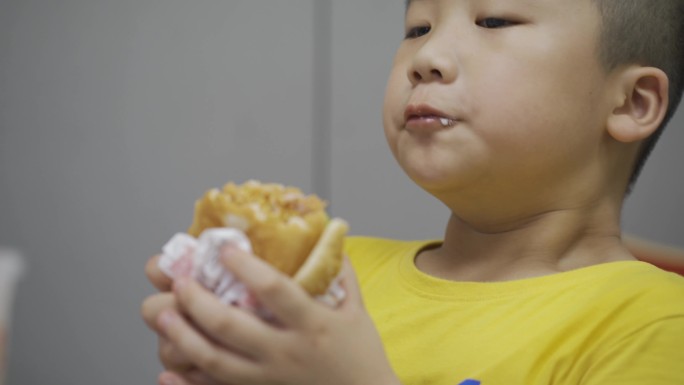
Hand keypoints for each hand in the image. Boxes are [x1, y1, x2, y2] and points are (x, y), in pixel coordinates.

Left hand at [156, 246, 399, 384]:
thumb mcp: (357, 310)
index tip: (227, 250)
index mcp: (313, 323)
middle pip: (233, 327)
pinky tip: (166, 373)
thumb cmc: (361, 356)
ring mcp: (271, 378)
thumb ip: (341, 274)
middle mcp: (287, 352)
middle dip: (199, 302)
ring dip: (184, 337)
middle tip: (181, 282)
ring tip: (163, 316)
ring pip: (217, 362)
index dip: (247, 269)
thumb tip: (329, 237)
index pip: (275, 291)